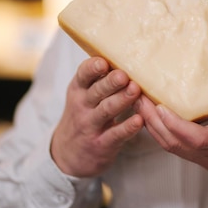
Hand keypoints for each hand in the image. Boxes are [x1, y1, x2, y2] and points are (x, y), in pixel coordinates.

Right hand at [51, 57, 143, 176]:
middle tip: (124, 75)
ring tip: (135, 90)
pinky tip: (139, 119)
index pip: (83, 75)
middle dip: (110, 82)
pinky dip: (128, 127)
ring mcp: (91, 126)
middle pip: (96, 92)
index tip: (103, 62)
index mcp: (79, 90)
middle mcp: (82, 106)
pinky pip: (116, 134)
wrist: (68, 154)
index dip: (92, 68)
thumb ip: (99, 78)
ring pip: (106, 111)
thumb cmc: (84, 115)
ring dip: (121, 100)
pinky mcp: (102, 144)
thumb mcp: (83, 95)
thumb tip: (126, 54)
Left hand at [135, 51, 207, 198]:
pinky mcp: (202, 160)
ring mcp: (207, 159)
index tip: (160, 106)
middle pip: (174, 142)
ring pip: (170, 146)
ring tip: (138, 99)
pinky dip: (160, 131)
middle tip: (136, 93)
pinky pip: (175, 148)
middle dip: (151, 119)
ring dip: (151, 124)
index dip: (176, 125)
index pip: (200, 139)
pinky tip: (152, 114)